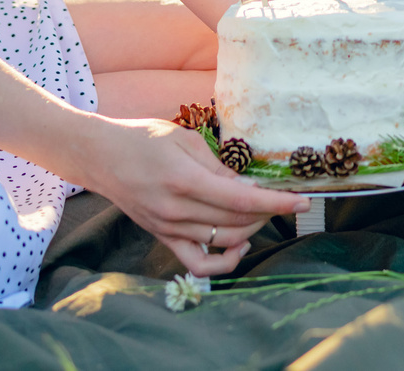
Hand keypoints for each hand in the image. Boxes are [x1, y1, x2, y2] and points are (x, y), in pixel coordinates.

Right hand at [72, 118, 303, 274]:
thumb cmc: (142, 138)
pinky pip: (197, 264)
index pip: (242, 200)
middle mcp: (177, 210)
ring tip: (262, 213)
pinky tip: (236, 243)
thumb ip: (218, 166)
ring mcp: (169, 229)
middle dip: (269, 212)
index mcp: (185, 180)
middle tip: (283, 199)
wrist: (101, 157)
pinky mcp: (163, 238)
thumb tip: (248, 187)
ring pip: (224, 242)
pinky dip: (223, 262)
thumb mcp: (184, 139)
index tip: (303, 201)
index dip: (278, 202)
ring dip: (252, 230)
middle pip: (238, 222)